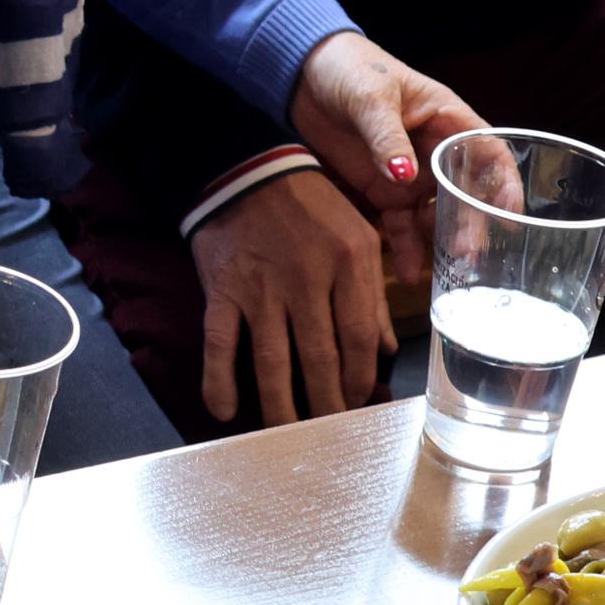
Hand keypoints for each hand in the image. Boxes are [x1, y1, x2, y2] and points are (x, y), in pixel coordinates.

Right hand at [186, 174, 393, 424]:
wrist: (247, 169)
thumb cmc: (310, 205)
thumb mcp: (357, 236)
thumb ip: (372, 294)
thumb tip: (385, 350)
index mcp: (348, 262)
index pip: (360, 338)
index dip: (360, 379)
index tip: (359, 403)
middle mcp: (307, 277)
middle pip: (320, 358)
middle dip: (327, 404)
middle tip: (329, 434)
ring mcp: (261, 286)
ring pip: (273, 360)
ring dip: (281, 406)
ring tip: (288, 435)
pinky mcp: (223, 289)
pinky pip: (220, 341)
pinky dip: (219, 378)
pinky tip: (225, 409)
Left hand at [280, 31, 483, 281]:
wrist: (303, 75)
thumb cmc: (348, 68)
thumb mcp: (371, 97)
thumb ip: (387, 136)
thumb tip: (404, 176)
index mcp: (447, 120)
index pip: (489, 153)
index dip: (506, 184)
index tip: (509, 215)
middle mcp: (435, 152)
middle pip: (467, 193)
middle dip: (471, 224)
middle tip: (467, 254)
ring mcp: (410, 175)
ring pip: (436, 215)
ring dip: (441, 241)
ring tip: (442, 269)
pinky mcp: (382, 191)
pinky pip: (400, 224)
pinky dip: (406, 246)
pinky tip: (408, 270)